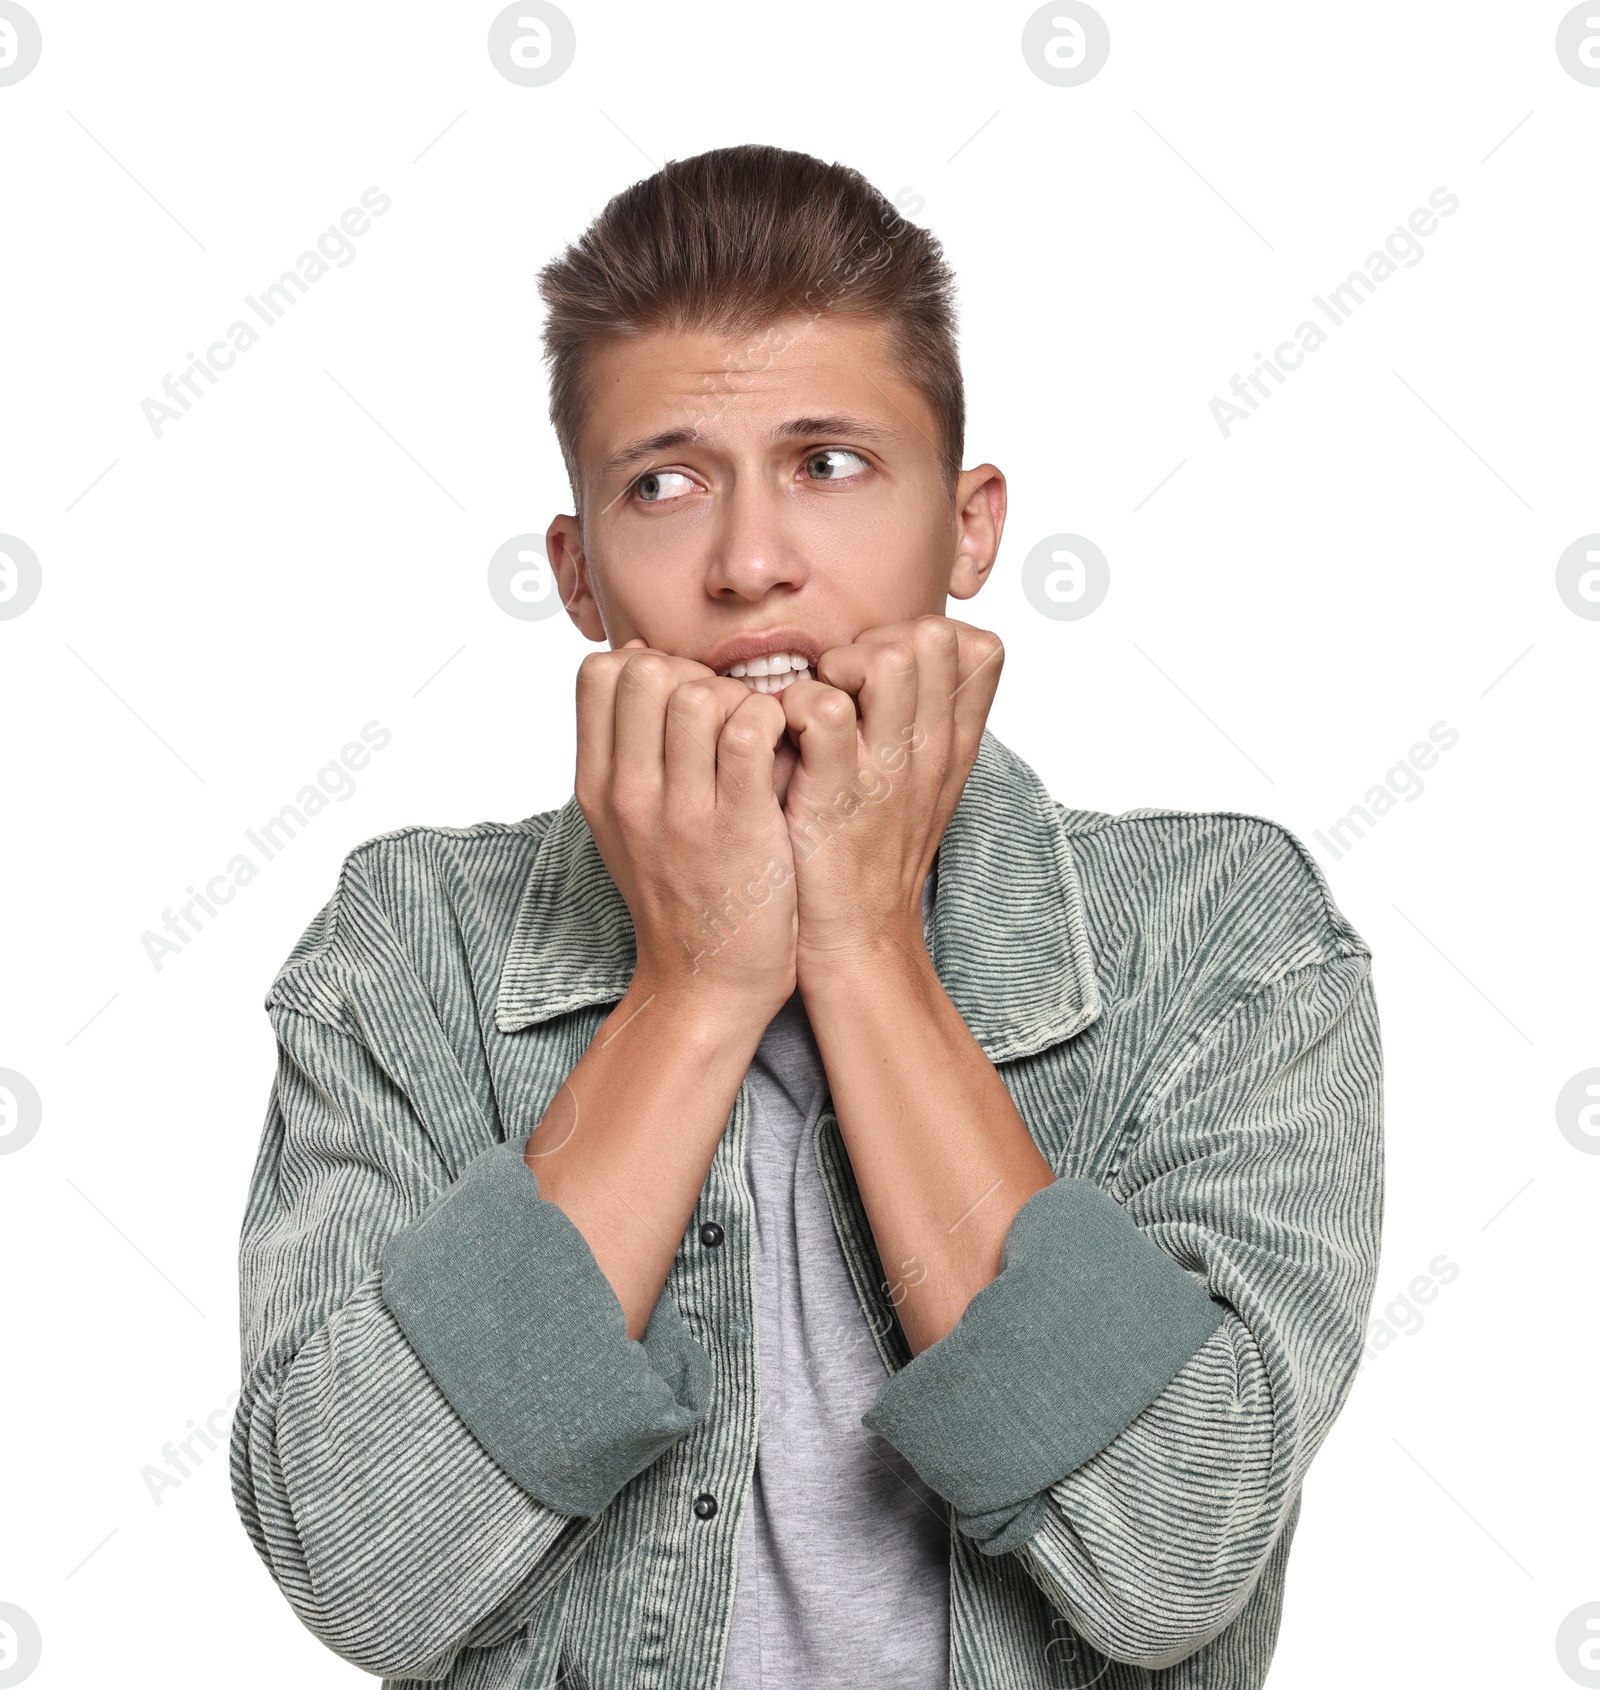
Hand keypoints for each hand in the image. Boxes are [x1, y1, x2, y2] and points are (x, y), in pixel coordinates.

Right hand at [574, 639, 798, 1029]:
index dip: (650, 665)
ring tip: (757, 738)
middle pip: (646, 669)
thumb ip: (629, 745)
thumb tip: (639, 654)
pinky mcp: (738, 826)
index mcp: (597, 786)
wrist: (707, 983)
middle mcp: (628, 794)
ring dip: (740, 699)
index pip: (600, 672)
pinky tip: (782, 752)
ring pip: (699, 693)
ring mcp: (681, 811)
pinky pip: (750, 729)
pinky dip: (774, 722)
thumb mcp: (627, 821)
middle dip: (696, 675)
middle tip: (726, 717)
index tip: (683, 701)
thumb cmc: (680, 895)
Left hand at [777, 615, 1003, 986]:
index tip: (881, 673)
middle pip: (929, 636)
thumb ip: (932, 724)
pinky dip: (793, 706)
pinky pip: (824, 707)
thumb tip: (917, 659)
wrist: (859, 941)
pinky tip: (785, 737)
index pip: (978, 645)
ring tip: (813, 708)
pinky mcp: (837, 791)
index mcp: (954, 745)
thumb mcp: (927, 788)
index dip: (921, 636)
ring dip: (835, 667)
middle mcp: (930, 749)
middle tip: (838, 687)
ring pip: (886, 660)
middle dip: (871, 643)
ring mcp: (888, 769)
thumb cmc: (875, 860)